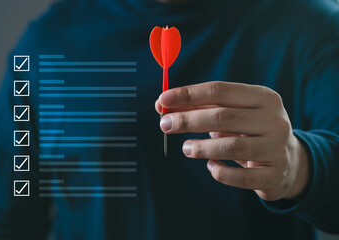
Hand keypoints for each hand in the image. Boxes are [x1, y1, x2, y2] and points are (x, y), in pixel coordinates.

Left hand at [155, 81, 309, 200]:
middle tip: (165, 125)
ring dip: (201, 148)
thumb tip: (164, 105)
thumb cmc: (252, 131)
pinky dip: (219, 172)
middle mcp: (274, 120)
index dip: (189, 94)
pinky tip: (210, 165)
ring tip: (186, 148)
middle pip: (222, 117)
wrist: (290, 161)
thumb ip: (203, 108)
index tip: (163, 99)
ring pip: (230, 147)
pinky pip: (240, 177)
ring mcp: (276, 148)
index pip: (220, 90)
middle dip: (188, 120)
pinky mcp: (274, 175)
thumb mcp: (235, 114)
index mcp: (263, 97)